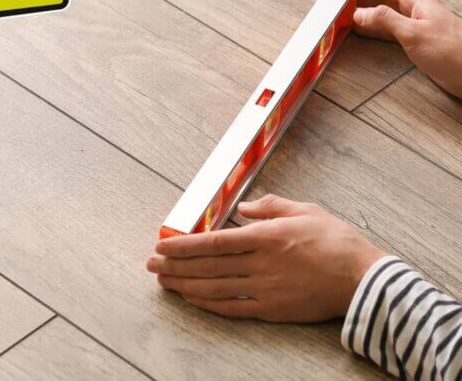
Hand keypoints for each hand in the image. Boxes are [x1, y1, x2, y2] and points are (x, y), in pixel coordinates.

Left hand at [147, 195, 384, 322]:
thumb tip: (243, 207)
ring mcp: (265, 290)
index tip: (163, 245)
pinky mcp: (272, 310)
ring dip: (185, 285)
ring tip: (163, 282)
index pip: (214, 242)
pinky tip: (192, 299)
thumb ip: (270, 206)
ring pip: (215, 288)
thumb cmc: (336, 241)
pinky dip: (209, 304)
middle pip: (208, 267)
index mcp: (265, 237)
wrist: (365, 280)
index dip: (184, 246)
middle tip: (150, 265)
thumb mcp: (304, 210)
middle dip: (175, 266)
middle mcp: (260, 264)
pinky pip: (233, 308)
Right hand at [346, 0, 461, 98]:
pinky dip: (372, 28)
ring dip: (364, 11)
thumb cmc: (455, 53)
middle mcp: (416, 9)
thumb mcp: (414, 33)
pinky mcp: (416, 40)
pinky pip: (388, 29)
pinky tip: (362, 30)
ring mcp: (416, 24)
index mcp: (418, 1)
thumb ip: (385, 20)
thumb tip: (360, 13)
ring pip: (384, 12)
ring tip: (345, 11)